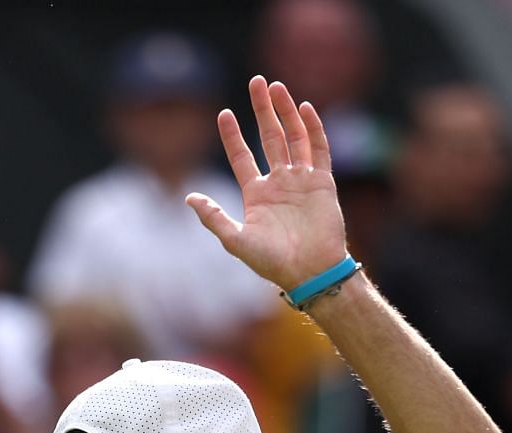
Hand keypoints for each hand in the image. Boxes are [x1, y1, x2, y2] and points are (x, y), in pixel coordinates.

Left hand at [189, 77, 347, 293]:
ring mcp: (302, 181)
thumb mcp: (235, 240)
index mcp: (256, 195)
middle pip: (269, 137)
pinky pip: (318, 150)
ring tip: (277, 87)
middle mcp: (279, 183)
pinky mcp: (323, 183)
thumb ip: (213, 217)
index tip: (224, 113)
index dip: (232, 135)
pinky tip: (305, 108)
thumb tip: (188, 196)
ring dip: (286, 112)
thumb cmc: (272, 262)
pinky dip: (313, 129)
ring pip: (294, 137)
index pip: (242, 156)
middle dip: (262, 110)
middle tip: (257, 81)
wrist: (310, 272)